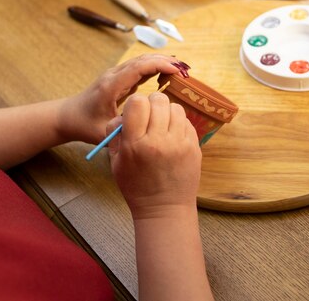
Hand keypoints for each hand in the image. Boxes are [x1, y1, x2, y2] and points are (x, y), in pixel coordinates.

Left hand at [59, 54, 180, 143]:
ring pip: (141, 61)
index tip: (177, 70)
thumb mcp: (104, 132)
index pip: (138, 68)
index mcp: (111, 86)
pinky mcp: (118, 78)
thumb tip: (147, 124)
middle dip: (164, 61)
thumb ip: (124, 128)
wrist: (67, 116)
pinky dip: (154, 68)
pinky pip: (138, 68)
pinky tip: (167, 73)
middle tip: (186, 69)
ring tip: (181, 69)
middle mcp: (113, 76)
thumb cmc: (84, 126)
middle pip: (142, 60)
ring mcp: (115, 75)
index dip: (158, 65)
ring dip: (160, 62)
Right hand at [107, 92, 201, 218]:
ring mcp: (179, 143)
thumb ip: (115, 134)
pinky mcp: (194, 147)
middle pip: (158, 100)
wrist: (164, 209)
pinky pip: (186, 122)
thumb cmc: (136, 186)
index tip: (135, 113)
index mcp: (135, 144)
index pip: (137, 103)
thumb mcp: (116, 162)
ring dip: (167, 113)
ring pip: (175, 107)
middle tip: (150, 118)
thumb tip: (122, 114)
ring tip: (162, 127)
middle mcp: (159, 141)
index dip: (135, 104)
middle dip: (151, 105)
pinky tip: (173, 137)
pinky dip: (178, 125)